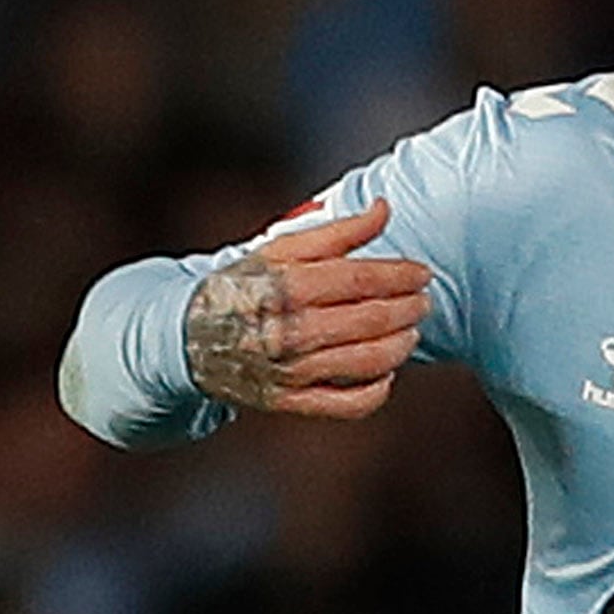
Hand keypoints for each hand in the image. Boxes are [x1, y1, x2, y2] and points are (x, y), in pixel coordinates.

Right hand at [183, 201, 434, 421]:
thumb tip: (384, 209)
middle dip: (407, 308)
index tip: (422, 273)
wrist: (189, 338)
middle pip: (369, 319)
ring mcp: (290, 370)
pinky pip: (346, 404)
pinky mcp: (289, 401)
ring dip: (400, 346)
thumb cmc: (243, 288)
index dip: (400, 275)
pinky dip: (376, 391)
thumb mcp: (280, 250)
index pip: (360, 278)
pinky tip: (387, 373)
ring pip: (365, 361)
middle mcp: (288, 330)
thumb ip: (337, 232)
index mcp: (286, 285)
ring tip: (411, 331)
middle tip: (424, 301)